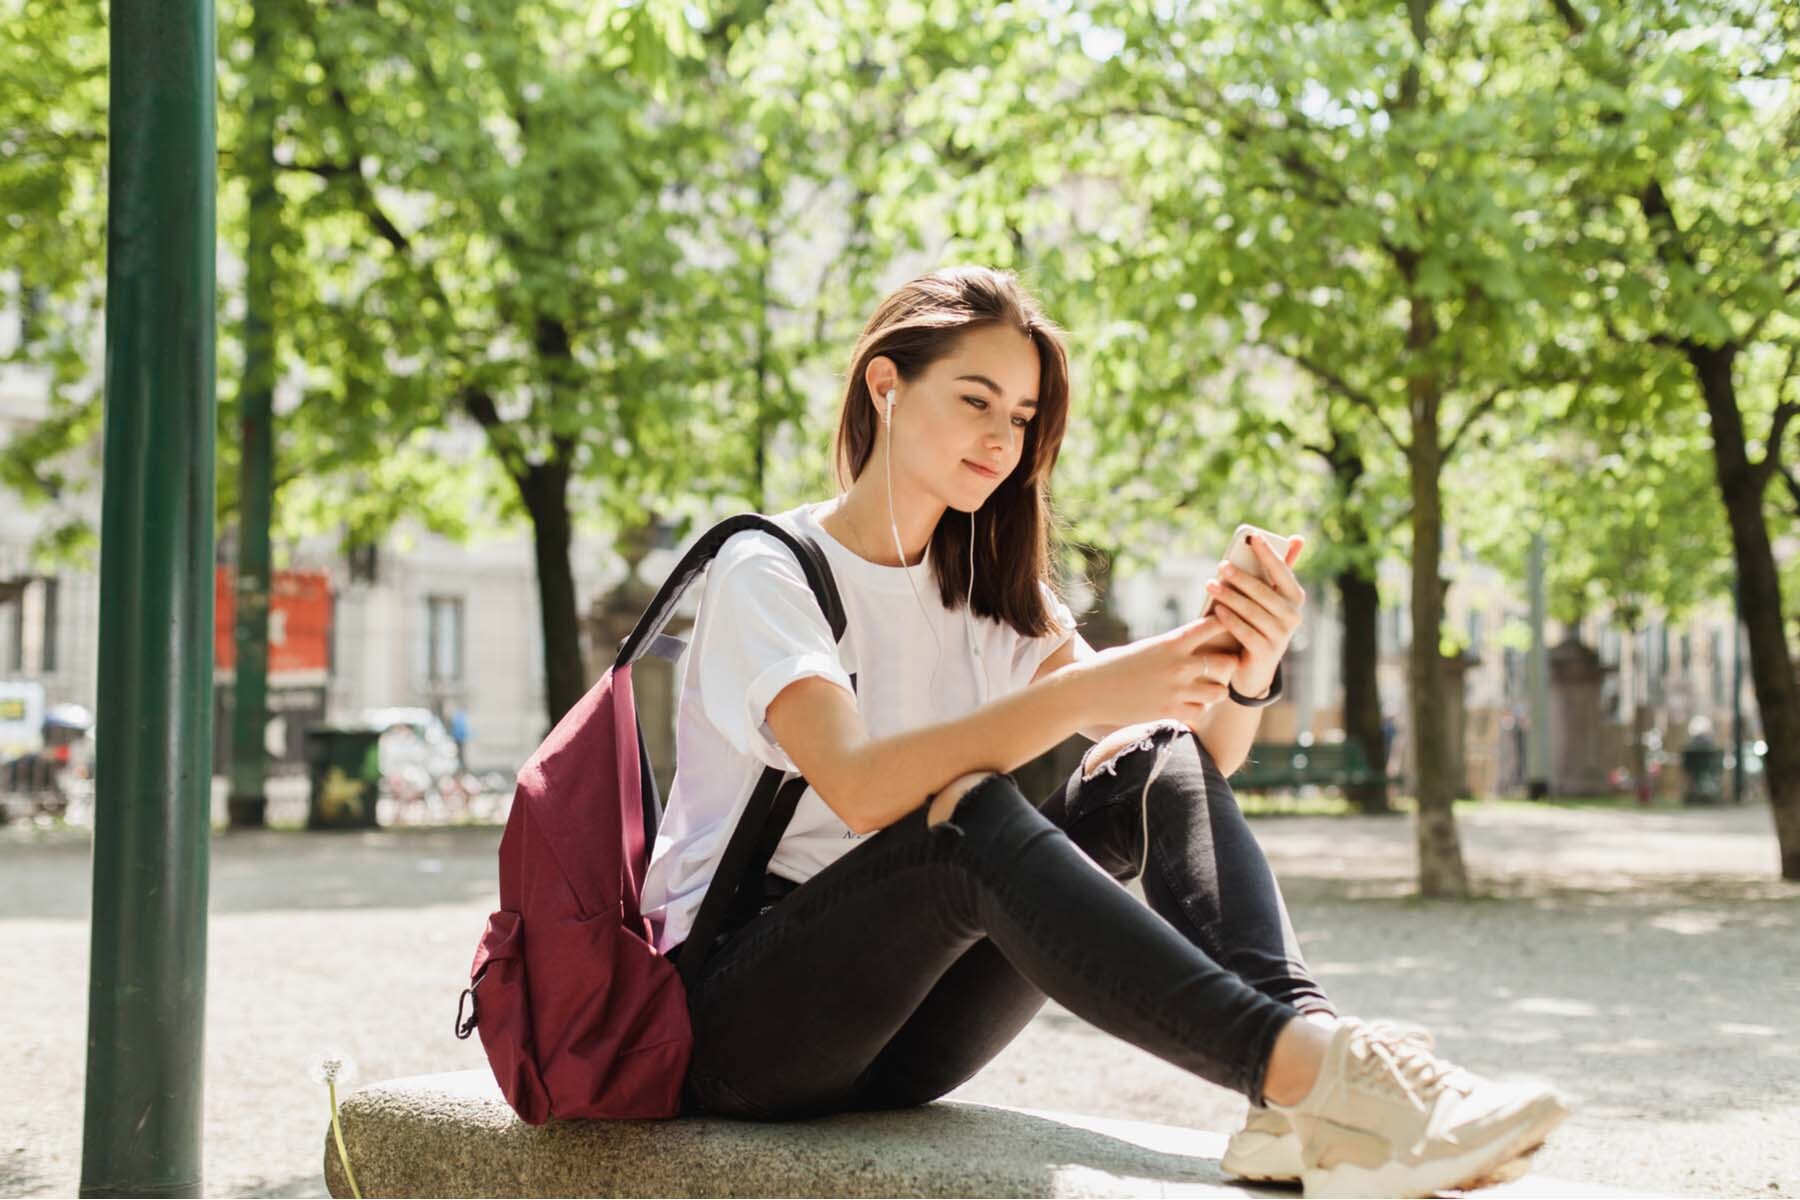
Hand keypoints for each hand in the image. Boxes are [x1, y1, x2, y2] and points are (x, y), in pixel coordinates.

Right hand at [1072, 617, 1242, 731]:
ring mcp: (1177, 690)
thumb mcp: (1145, 649)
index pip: (1213, 625)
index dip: (1223, 625)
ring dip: (1215, 691)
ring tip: (1206, 691)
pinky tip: (1188, 707)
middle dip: (1227, 665)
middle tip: (1220, 668)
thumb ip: (1169, 648)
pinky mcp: (1170, 711)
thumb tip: (1186, 644)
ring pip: (1219, 692)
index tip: (1223, 629)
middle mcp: (1180, 664)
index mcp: (1172, 642)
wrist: (1088, 690)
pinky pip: (1200, 712)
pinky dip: (1197, 711)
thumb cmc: (1111, 665)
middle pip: (1227, 662)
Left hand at [1201, 533, 1306, 696]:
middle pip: (1263, 592)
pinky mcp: (1267, 652)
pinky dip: (1230, 620)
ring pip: (1252, 611)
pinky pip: (1245, 631)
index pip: (1282, 571)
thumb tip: (1297, 538)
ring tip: (1210, 585)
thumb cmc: (1259, 623)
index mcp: (1295, 597)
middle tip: (1221, 565)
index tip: (1252, 537)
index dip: (1268, 554)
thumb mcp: (1268, 598)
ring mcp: (1281, 635)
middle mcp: (1293, 616)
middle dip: (1241, 577)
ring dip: (1229, 596)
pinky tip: (1216, 610)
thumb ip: (1277, 570)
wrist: (1255, 667)